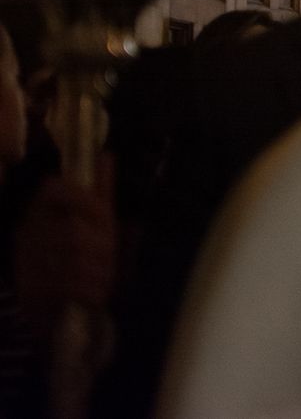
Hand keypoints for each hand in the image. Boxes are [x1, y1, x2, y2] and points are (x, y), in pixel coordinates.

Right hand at [13, 165, 116, 329]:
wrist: (50, 310)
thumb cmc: (76, 258)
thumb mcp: (90, 223)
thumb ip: (97, 192)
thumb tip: (105, 155)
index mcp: (41, 212)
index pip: (54, 190)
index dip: (82, 198)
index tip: (104, 212)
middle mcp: (28, 234)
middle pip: (73, 232)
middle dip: (102, 246)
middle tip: (110, 256)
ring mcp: (26, 263)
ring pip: (74, 260)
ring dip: (99, 270)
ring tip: (104, 276)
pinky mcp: (31, 292)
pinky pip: (69, 287)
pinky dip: (91, 290)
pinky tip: (96, 294)